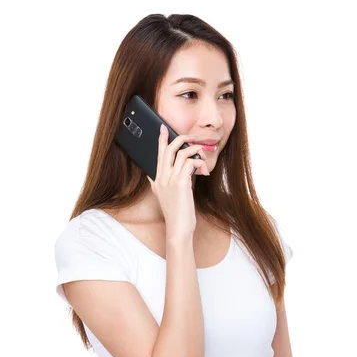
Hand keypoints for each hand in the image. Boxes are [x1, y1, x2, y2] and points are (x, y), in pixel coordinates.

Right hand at [147, 124, 208, 239]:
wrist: (178, 228)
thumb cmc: (175, 214)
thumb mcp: (163, 197)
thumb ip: (158, 185)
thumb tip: (153, 176)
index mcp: (157, 180)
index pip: (158, 155)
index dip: (161, 140)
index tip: (164, 129)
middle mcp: (161, 178)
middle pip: (168, 149)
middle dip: (180, 138)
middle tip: (190, 136)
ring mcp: (170, 180)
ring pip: (181, 153)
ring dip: (194, 150)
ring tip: (202, 155)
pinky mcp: (181, 183)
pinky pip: (190, 163)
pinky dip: (198, 162)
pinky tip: (204, 169)